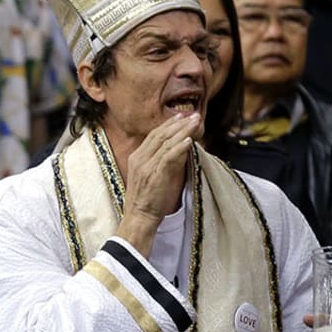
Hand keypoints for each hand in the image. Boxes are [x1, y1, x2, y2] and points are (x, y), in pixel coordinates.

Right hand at [116, 114, 199, 255]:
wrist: (138, 217)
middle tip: (192, 115)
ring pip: (165, 143)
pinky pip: (168, 157)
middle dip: (177, 124)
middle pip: (159, 135)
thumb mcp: (151, 176)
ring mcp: (146, 166)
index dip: (168, 125)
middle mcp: (140, 158)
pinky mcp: (155, 174)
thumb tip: (179, 150)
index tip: (181, 118)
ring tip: (195, 122)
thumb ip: (161, 162)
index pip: (154, 136)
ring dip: (182, 131)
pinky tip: (189, 140)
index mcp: (137, 157)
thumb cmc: (147, 200)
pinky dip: (179, 147)